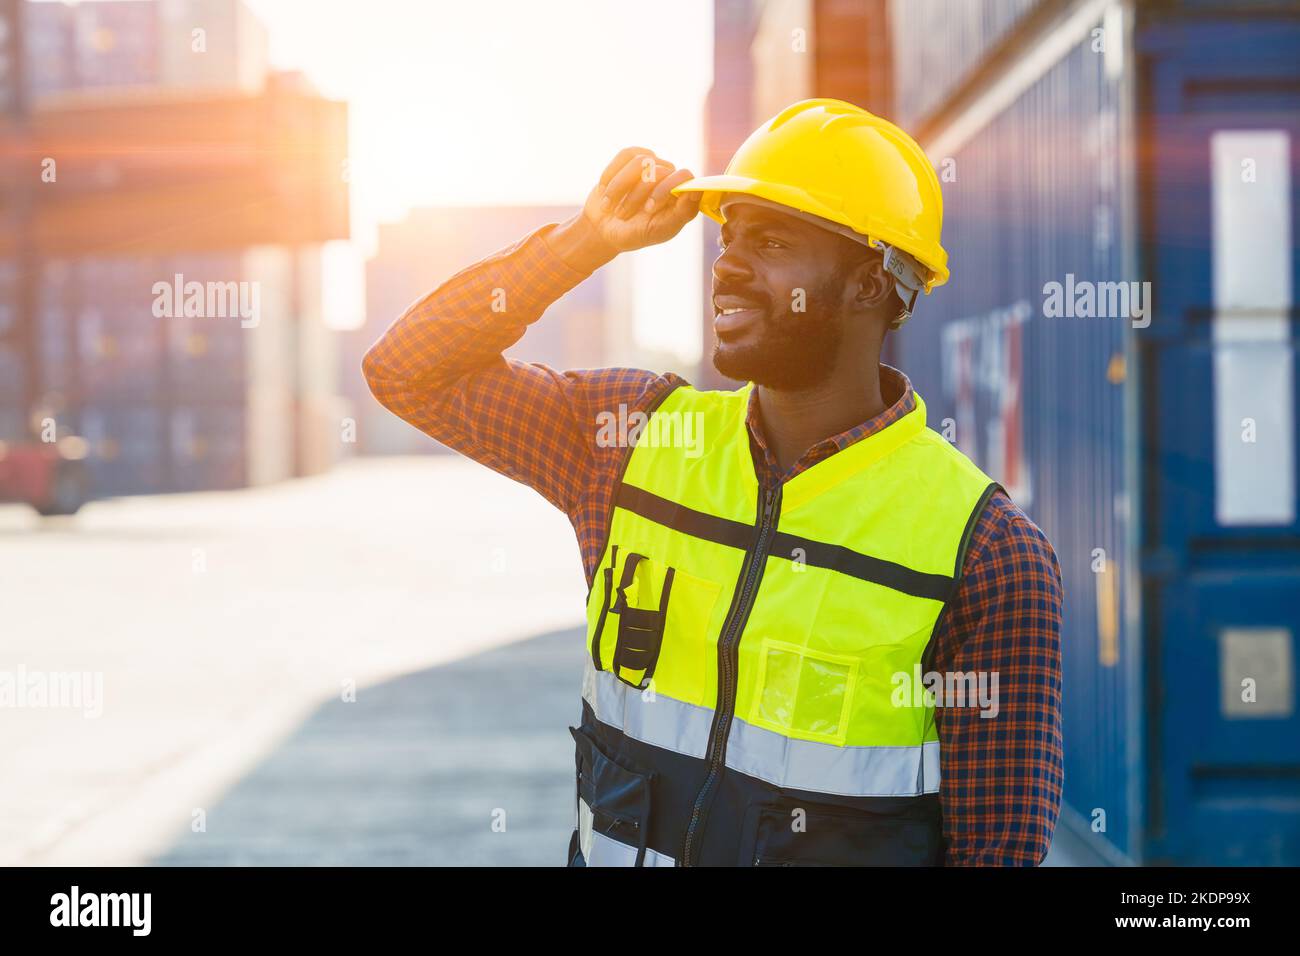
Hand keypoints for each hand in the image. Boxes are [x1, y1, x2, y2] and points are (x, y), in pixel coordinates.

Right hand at [582, 147, 701, 252]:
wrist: (604, 229)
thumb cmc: (635, 233)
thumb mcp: (659, 230)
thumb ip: (682, 213)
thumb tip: (696, 190)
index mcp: (681, 194)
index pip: (684, 177)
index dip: (666, 190)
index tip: (648, 209)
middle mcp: (669, 176)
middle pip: (658, 172)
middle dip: (636, 196)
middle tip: (622, 215)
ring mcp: (651, 164)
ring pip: (639, 162)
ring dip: (620, 188)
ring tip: (610, 206)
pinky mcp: (633, 157)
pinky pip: (624, 155)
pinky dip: (611, 175)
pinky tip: (604, 190)